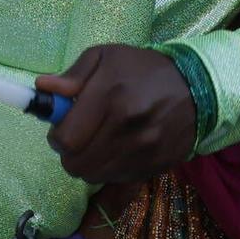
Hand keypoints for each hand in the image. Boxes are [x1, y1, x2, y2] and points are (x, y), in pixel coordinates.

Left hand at [37, 44, 196, 184]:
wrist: (197, 87)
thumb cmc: (143, 69)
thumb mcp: (106, 57)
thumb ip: (73, 75)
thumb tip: (43, 88)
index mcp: (110, 98)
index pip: (66, 140)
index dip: (56, 137)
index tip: (60, 127)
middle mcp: (127, 129)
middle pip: (77, 165)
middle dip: (70, 153)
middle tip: (78, 136)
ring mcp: (143, 153)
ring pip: (95, 177)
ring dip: (88, 163)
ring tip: (98, 142)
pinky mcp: (155, 167)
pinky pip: (117, 181)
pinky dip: (109, 170)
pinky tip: (117, 150)